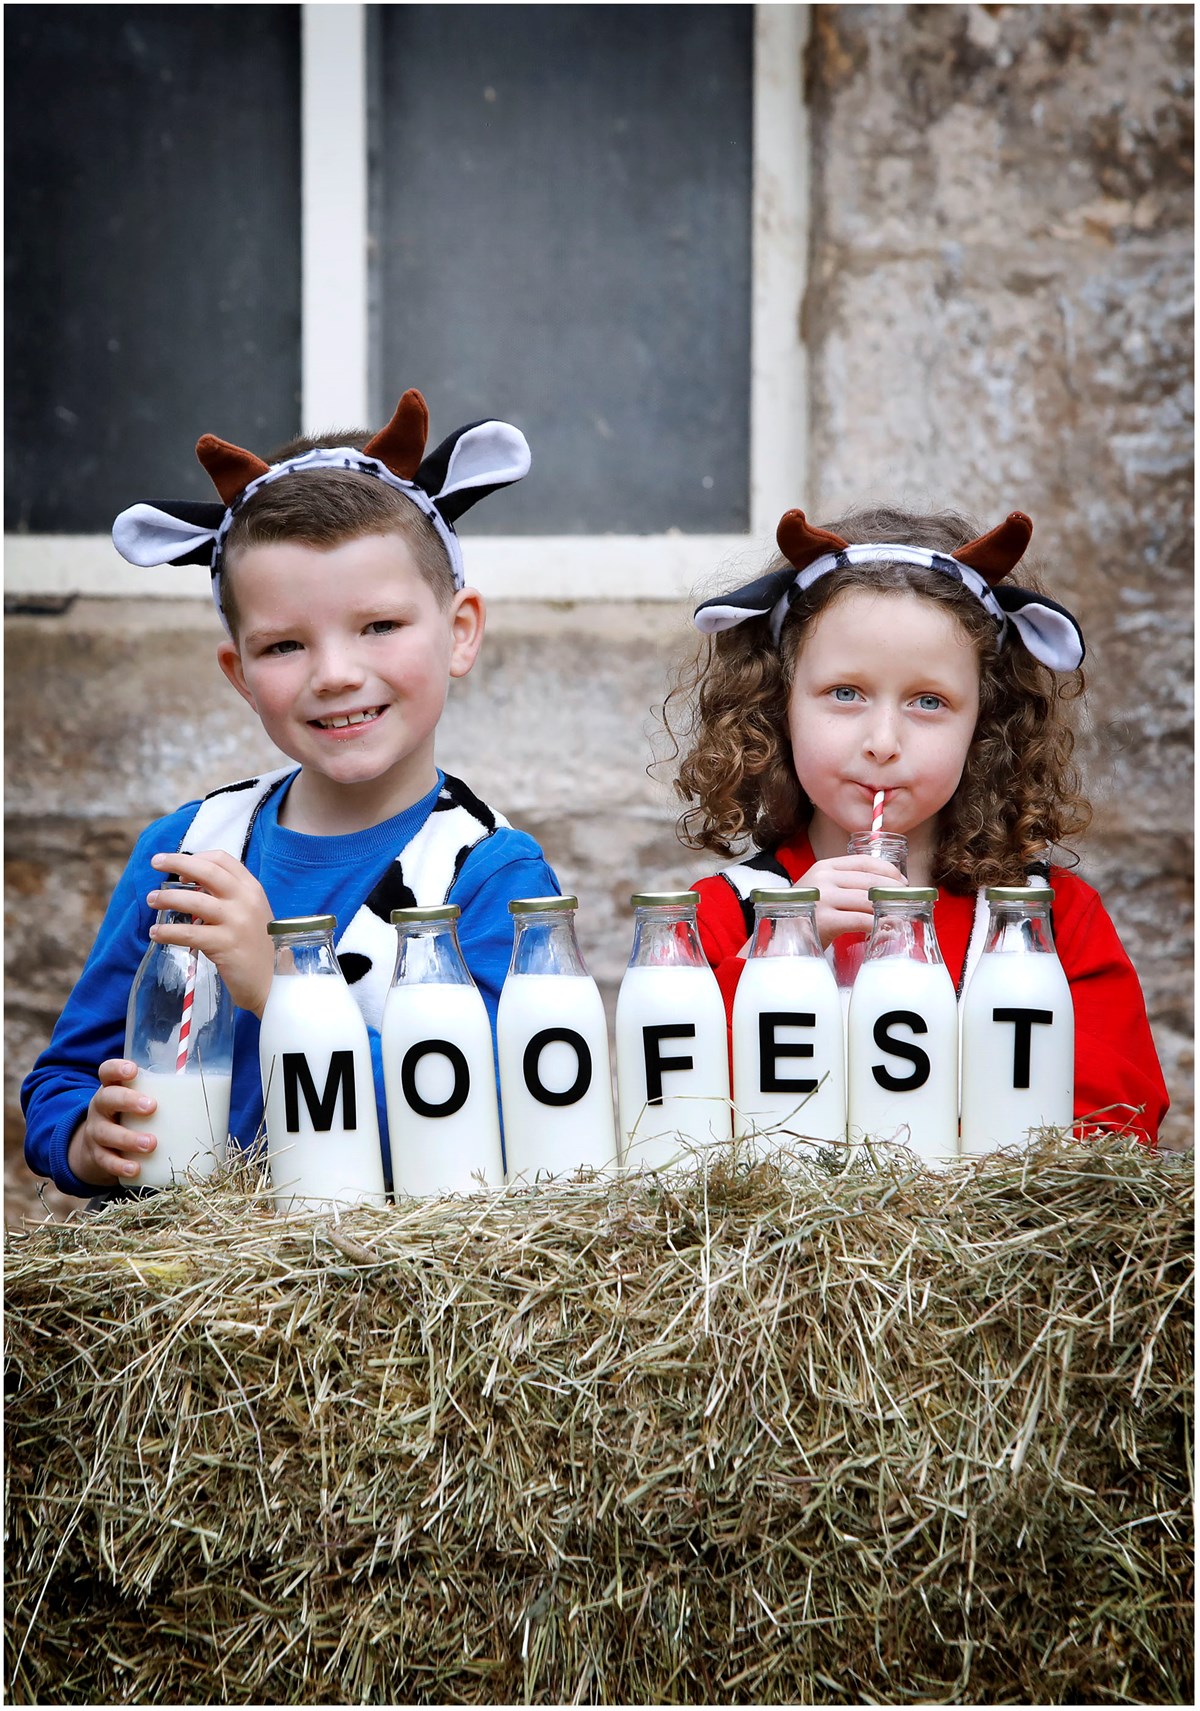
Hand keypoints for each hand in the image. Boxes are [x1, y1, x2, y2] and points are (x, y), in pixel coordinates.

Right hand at [67, 1059, 157, 1186]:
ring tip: (151, 1144)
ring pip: (107, 1134)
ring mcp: (96, 1133)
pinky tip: (136, 1169)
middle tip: (151, 1107)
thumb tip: (213, 1084)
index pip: (108, 1072)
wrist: (92, 1149)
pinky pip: (106, 1162)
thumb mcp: (134, 1102)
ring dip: (128, 1139)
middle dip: (128, 1101)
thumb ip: (161, 1093)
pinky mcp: (97, 1157)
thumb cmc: (126, 1118)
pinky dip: (120, 1166)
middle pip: (107, 1099)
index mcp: (111, 1089)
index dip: (117, 1069)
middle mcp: (100, 1109)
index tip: (133, 1070)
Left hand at [148, 850, 274, 1016]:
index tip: (181, 869)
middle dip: (177, 862)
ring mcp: (236, 922)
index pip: (222, 859)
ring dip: (166, 897)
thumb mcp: (250, 913)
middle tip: (155, 863)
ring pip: (193, 901)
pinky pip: (188, 933)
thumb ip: (228, 897)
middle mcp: (246, 900)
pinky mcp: (225, 945)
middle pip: (207, 871)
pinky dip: (167, 931)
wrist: (274, 980)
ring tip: (151, 900)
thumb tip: (191, 885)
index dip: (197, 858)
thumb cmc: (256, 945)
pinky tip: (155, 932)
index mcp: (252, 889)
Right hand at [802, 853, 907, 947]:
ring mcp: (823, 899)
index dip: (889, 870)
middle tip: (906, 902)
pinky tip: (886, 929)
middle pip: (870, 881)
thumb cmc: (808, 913)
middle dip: (893, 891)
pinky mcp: (825, 920)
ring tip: (900, 916)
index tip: (902, 882)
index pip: (865, 862)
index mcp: (825, 867)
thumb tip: (886, 887)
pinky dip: (878, 925)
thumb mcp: (822, 890)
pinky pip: (861, 920)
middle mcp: (823, 879)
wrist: (781, 935)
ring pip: (868, 901)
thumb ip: (847, 884)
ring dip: (888, 910)